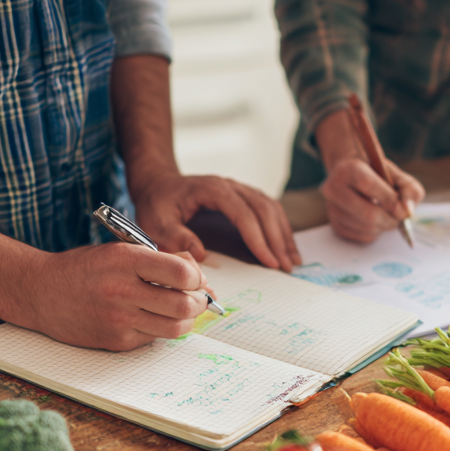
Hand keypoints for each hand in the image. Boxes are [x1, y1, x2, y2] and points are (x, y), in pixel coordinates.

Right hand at [29, 244, 212, 350]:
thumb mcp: (120, 250)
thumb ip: (161, 260)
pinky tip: (153, 318)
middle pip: (184, 305)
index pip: (182, 273)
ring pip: (175, 328)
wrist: (40, 291)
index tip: (194, 279)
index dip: (197, 278)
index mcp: (125, 259)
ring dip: (186, 321)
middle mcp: (122, 289)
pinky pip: (154, 338)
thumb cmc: (86, 268)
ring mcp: (118, 319)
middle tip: (196, 299)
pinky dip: (162, 329)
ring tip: (180, 311)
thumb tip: (200, 277)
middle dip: (198, 303)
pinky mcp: (116, 340)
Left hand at [132, 172, 300, 271]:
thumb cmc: (158, 202)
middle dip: (277, 240)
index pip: (244, 214)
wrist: (158, 183)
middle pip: (264, 210)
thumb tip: (202, 257)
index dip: (259, 239)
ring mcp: (240, 190)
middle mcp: (231, 186)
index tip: (269, 262)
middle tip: (285, 267)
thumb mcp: (157, 221)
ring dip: (284, 235)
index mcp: (212, 189)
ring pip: (271, 209)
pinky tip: (286, 248)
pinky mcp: (244, 198)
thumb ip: (177, 237)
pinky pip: (269, 211)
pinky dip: (280, 229)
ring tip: (292, 261)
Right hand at [315, 108, 424, 243]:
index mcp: (348, 169)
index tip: (402, 209)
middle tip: (399, 218)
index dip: (390, 200)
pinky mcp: (335, 225)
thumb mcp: (397, 175)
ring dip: (385, 227)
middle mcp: (333, 188)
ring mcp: (332, 209)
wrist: (355, 179)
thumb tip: (407, 211)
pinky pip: (362, 237)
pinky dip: (376, 232)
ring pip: (366, 228)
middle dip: (390, 220)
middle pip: (367, 214)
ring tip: (388, 216)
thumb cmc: (378, 177)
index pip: (368, 186)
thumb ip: (409, 189)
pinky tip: (376, 221)